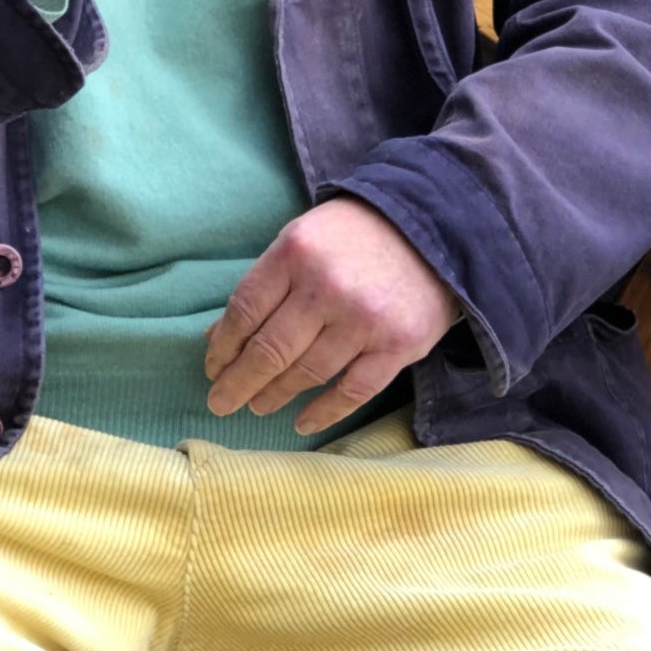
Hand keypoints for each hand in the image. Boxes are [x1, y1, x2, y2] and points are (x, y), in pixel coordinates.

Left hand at [204, 198, 459, 438]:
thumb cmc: (357, 235)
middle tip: (221, 403)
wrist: (437, 230)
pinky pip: (353, 391)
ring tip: (258, 406)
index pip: (245, 311)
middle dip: (238, 383)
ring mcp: (365, 320)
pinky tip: (302, 420)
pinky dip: (324, 411)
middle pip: (270, 349)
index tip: (213, 368)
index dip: (223, 347)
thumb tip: (220, 338)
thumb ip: (266, 285)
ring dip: (275, 396)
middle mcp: (328, 287)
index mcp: (297, 252)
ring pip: (307, 374)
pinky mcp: (398, 346)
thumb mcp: (303, 240)